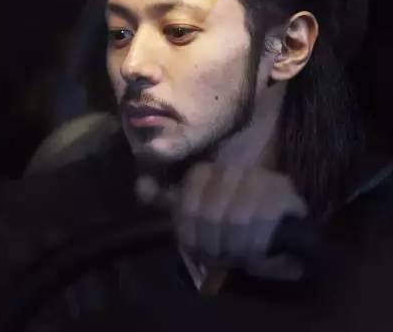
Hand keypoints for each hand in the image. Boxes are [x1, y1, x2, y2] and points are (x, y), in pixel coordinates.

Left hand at [136, 163, 307, 279]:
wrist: (279, 232)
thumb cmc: (228, 225)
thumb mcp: (192, 212)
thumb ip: (164, 199)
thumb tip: (141, 186)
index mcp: (205, 172)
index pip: (188, 200)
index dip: (189, 229)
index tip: (194, 248)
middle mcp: (232, 168)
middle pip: (211, 212)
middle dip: (211, 243)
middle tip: (216, 258)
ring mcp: (261, 177)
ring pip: (237, 218)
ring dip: (234, 246)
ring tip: (235, 257)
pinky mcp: (284, 191)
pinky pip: (263, 221)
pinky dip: (255, 244)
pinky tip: (254, 255)